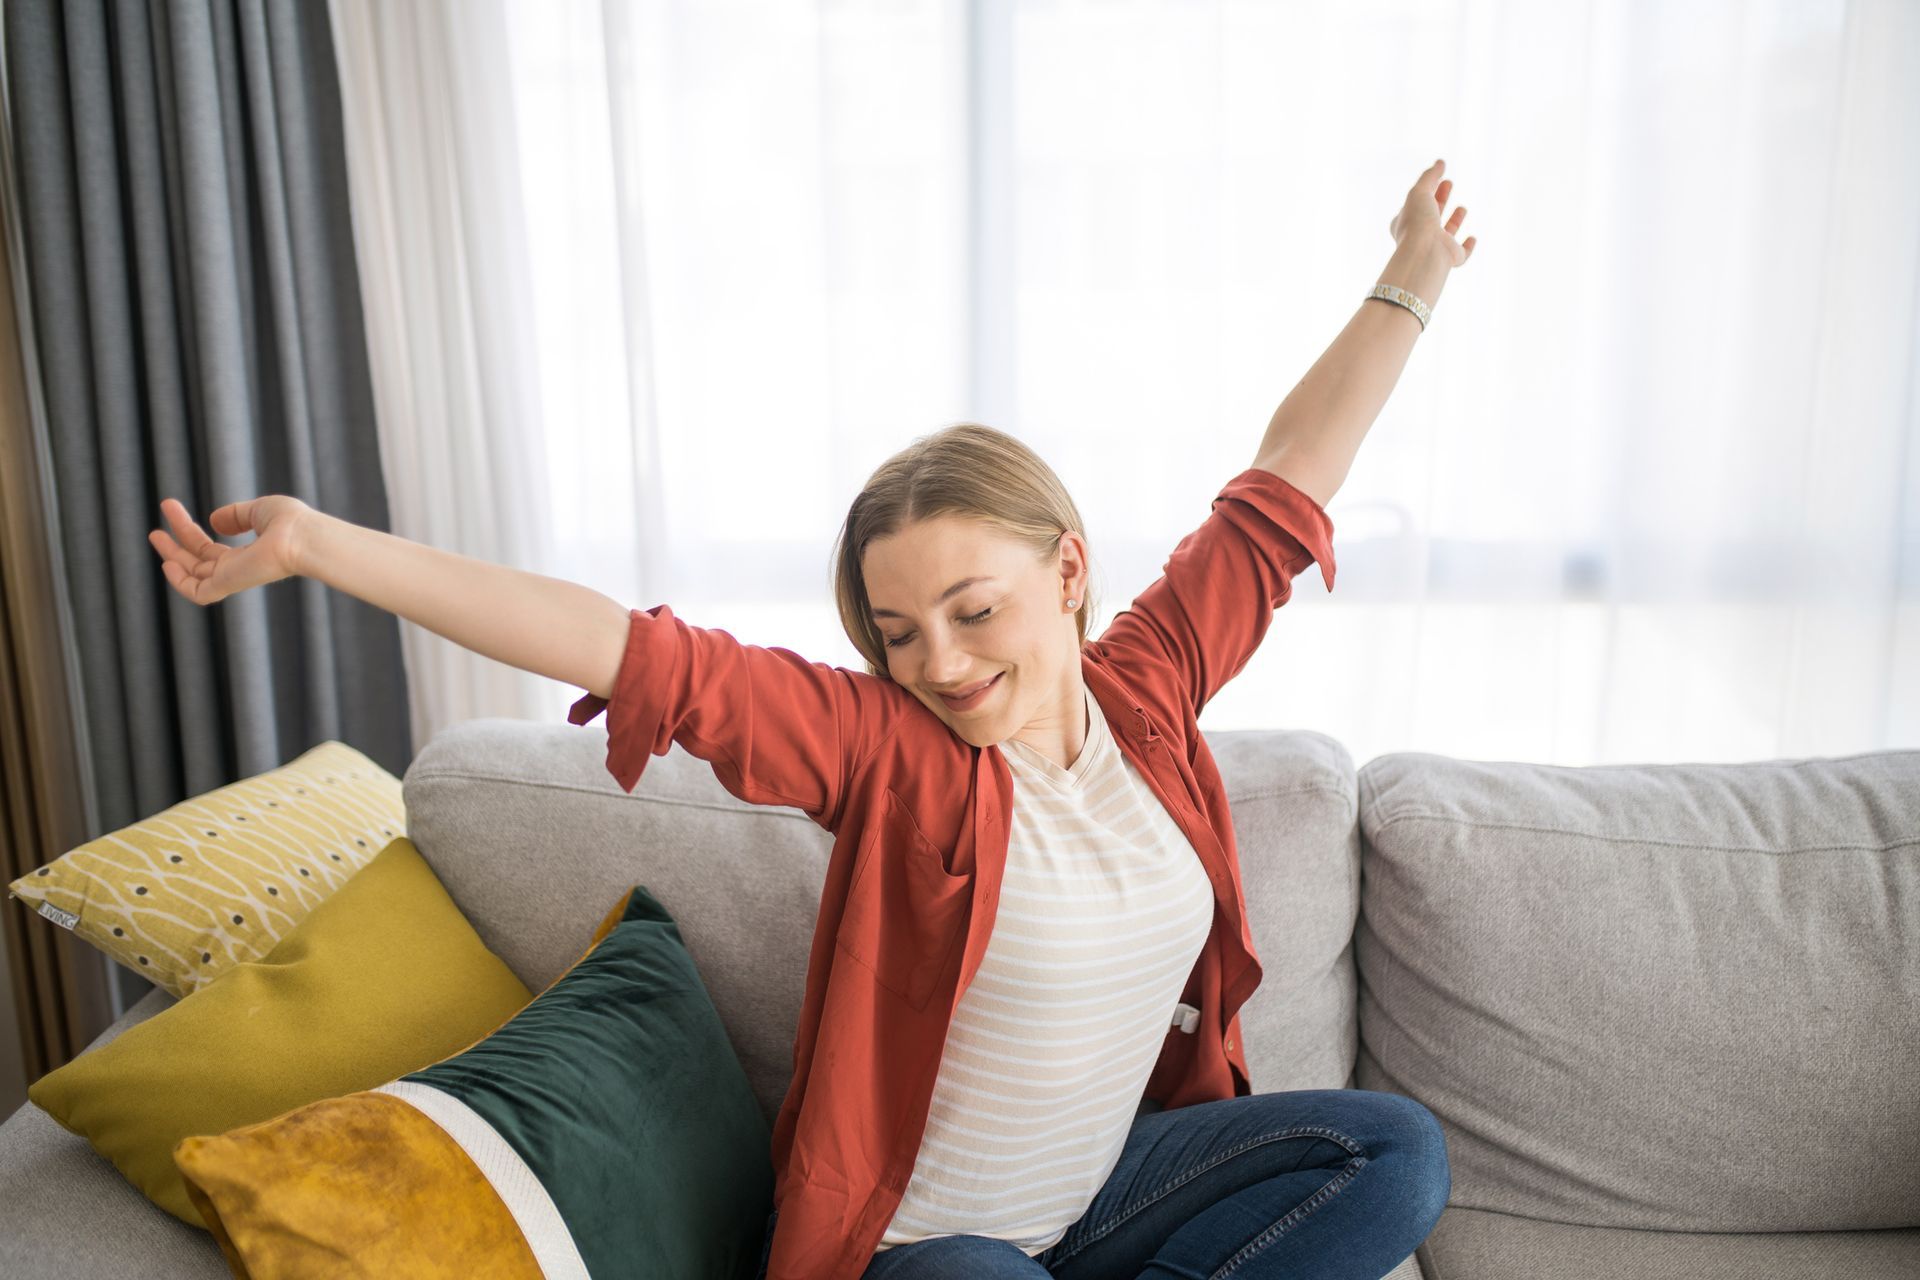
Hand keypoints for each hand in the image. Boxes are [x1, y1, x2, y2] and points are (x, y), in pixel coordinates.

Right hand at [149, 495, 313, 605]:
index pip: (208, 548)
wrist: (302, 536)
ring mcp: (233, 578)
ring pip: (193, 576)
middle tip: (154, 529)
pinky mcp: (229, 585)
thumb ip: (237, 515)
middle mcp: (238, 569)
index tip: (169, 506)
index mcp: (247, 555)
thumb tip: (213, 520)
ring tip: (154, 534)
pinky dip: (180, 583)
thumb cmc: (290, 521)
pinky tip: (168, 564)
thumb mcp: (259, 510)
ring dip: (171, 557)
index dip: (186, 530)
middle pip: (197, 562)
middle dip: (175, 546)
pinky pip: (197, 593)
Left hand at [1389, 159, 1475, 268]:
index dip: (1426, 190)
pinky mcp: (1451, 258)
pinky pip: (1461, 253)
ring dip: (1454, 220)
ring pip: (1446, 233)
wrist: (1425, 253)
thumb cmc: (1417, 221)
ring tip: (1462, 207)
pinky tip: (1473, 238)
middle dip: (1440, 199)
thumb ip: (1430, 176)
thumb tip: (1440, 162)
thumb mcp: (1419, 192)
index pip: (1415, 203)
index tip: (1437, 178)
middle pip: (1432, 215)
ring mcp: (1436, 248)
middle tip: (1449, 183)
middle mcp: (1420, 236)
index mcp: (1405, 222)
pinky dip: (1467, 246)